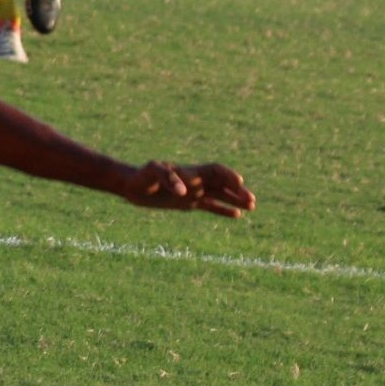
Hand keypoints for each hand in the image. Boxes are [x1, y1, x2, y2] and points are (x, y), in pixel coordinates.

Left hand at [119, 162, 254, 217]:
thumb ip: (168, 177)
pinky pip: (210, 205)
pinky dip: (223, 209)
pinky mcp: (188, 203)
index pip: (215, 171)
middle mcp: (195, 181)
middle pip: (222, 184)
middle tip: (252, 202)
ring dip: (235, 200)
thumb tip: (184, 191)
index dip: (228, 175)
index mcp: (190, 171)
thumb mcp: (153, 172)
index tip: (239, 182)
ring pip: (219, 195)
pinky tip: (237, 215)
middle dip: (237, 191)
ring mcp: (193, 192)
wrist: (132, 185)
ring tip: (252, 207)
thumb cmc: (142, 175)